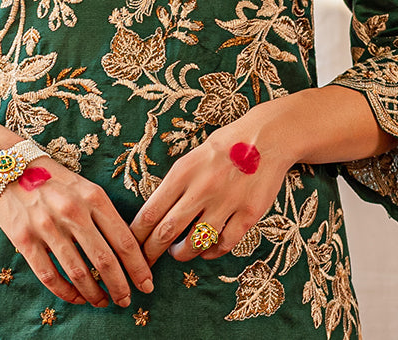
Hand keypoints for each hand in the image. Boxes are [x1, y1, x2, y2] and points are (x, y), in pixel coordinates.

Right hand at [0, 157, 155, 308]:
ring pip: (78, 273)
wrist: (6, 165)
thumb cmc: (51, 177)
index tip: (146, 283)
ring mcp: (47, 226)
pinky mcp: (24, 239)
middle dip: (119, 286)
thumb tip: (125, 249)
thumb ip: (101, 212)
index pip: (123, 239)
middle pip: (104, 260)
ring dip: (94, 293)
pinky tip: (76, 297)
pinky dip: (66, 293)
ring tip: (102, 301)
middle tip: (126, 300)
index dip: (137, 266)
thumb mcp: (82, 186)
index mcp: (92, 195)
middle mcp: (72, 211)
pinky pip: (50, 276)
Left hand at [129, 102, 295, 266]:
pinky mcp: (248, 214)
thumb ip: (176, 183)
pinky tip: (206, 251)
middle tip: (146, 260)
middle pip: (168, 231)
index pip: (151, 211)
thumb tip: (155, 213)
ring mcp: (226, 203)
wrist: (266, 137)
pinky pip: (224, 244)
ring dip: (182, 253)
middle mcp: (202, 188)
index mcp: (184, 171)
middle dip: (152, 251)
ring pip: (195, 243)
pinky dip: (211, 252)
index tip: (130, 244)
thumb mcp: (192, 157)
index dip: (138, 234)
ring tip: (178, 253)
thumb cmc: (225, 146)